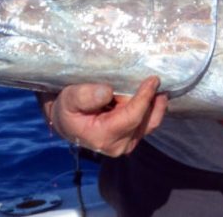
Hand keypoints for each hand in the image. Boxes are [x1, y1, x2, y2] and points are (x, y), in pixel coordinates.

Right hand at [43, 76, 167, 156]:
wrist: (69, 121)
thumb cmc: (69, 109)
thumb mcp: (70, 98)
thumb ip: (85, 96)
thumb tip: (107, 93)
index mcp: (103, 137)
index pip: (132, 117)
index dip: (144, 97)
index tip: (153, 79)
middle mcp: (119, 145)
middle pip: (145, 118)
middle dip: (148, 98)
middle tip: (148, 78)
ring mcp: (129, 143)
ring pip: (152, 120)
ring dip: (153, 101)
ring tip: (148, 84)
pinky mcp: (135, 137)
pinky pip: (152, 120)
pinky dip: (153, 105)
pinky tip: (152, 91)